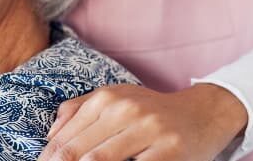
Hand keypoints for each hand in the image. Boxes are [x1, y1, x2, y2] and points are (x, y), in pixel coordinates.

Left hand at [37, 83, 247, 160]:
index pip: (64, 140)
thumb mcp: (116, 99)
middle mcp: (126, 110)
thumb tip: (49, 136)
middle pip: (77, 154)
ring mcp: (149, 130)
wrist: (203, 113)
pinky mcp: (169, 150)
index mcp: (107, 99)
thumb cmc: (152, 111)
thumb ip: (79, 110)